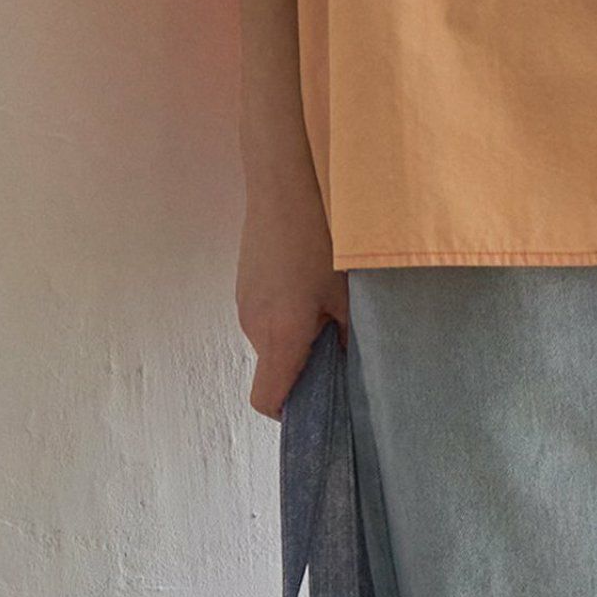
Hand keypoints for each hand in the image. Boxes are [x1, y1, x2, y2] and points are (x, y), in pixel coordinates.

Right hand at [235, 187, 347, 419]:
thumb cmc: (318, 237)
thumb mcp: (346, 293)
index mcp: (279, 335)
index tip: (319, 400)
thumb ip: (348, 337)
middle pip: (275, 368)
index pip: (267, 401)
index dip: (291, 411)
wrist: (283, 185)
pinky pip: (266, 314)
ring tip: (328, 298)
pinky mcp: (246, 284)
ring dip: (299, 333)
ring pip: (273, 339)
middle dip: (306, 363)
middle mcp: (254, 326)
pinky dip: (287, 311)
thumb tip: (351, 364)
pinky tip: (310, 279)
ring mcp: (245, 303)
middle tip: (340, 337)